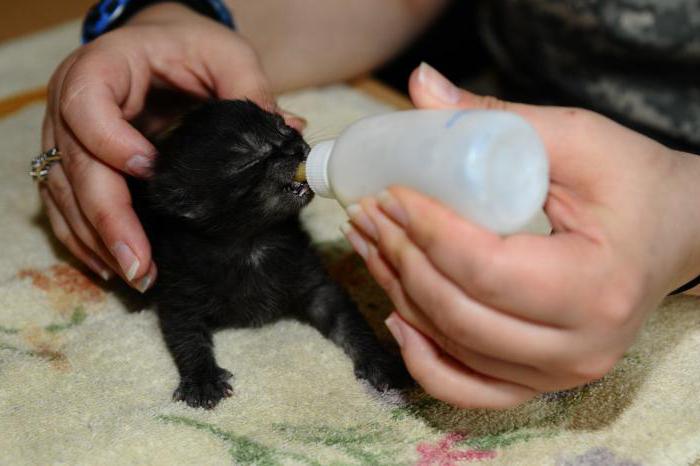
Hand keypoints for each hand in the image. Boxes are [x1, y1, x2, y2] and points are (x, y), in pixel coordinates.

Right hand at [40, 3, 302, 289]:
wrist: (156, 46)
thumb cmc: (188, 46)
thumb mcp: (225, 54)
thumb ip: (250, 90)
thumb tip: (288, 133)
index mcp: (104, 67)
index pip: (88, 105)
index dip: (112, 141)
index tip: (150, 169)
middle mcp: (71, 103)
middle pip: (75, 166)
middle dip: (108, 219)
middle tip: (140, 264)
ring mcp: (67, 137)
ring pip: (65, 194)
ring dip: (97, 240)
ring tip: (135, 276)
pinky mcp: (74, 163)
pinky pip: (65, 206)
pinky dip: (86, 239)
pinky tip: (111, 266)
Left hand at [342, 63, 699, 407]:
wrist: (674, 233)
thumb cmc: (635, 185)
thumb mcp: (578, 141)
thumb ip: (496, 118)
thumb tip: (421, 87)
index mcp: (596, 285)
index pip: (484, 266)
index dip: (425, 230)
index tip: (389, 192)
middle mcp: (580, 346)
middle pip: (459, 312)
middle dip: (401, 259)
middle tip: (369, 214)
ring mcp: (559, 374)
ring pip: (454, 346)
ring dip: (400, 295)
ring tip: (371, 245)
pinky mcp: (541, 381)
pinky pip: (468, 388)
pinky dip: (424, 359)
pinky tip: (397, 317)